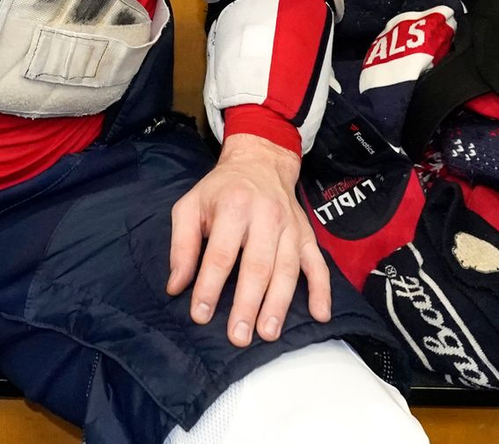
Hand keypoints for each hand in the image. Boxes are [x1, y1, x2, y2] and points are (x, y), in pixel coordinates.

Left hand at [167, 133, 331, 347]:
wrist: (260, 162)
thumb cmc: (221, 190)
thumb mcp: (190, 206)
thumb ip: (181, 245)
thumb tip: (176, 286)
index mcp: (233, 206)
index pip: (220, 253)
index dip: (209, 286)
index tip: (200, 315)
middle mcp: (265, 216)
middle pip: (257, 265)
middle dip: (247, 303)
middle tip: (237, 336)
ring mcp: (290, 226)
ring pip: (286, 269)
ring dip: (278, 304)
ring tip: (267, 333)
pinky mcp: (306, 235)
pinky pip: (318, 264)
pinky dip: (322, 290)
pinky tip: (320, 315)